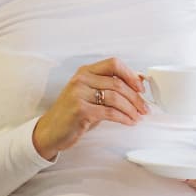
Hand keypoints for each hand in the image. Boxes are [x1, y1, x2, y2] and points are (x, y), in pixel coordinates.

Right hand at [32, 57, 147, 159]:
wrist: (50, 131)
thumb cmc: (73, 113)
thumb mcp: (91, 95)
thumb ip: (109, 87)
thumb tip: (138, 83)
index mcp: (85, 72)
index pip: (113, 63)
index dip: (131, 74)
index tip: (141, 87)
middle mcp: (81, 79)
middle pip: (118, 83)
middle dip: (136, 97)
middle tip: (145, 108)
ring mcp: (79, 94)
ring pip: (116, 98)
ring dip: (131, 109)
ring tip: (138, 117)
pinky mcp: (80, 110)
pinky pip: (110, 112)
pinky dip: (123, 118)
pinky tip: (129, 122)